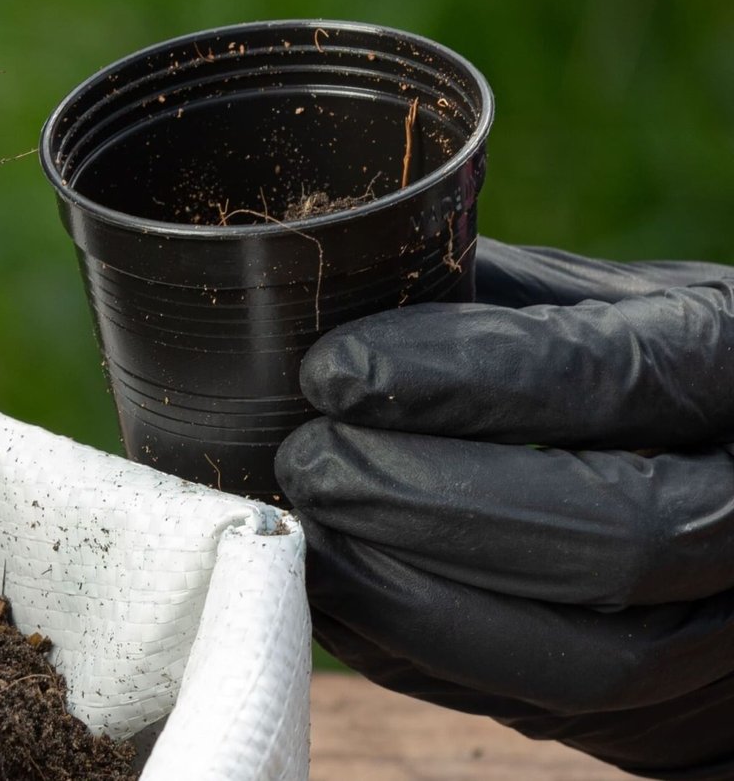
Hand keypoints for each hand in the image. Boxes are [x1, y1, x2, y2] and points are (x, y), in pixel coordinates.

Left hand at [277, 238, 733, 778]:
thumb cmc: (659, 382)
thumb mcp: (617, 307)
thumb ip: (505, 298)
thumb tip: (345, 283)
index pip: (610, 379)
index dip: (460, 379)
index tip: (333, 371)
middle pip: (608, 537)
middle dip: (429, 502)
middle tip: (307, 461)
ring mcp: (718, 632)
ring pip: (578, 654)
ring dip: (410, 597)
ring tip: (305, 531)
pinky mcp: (658, 713)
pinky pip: (532, 707)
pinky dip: (411, 653)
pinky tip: (332, 590)